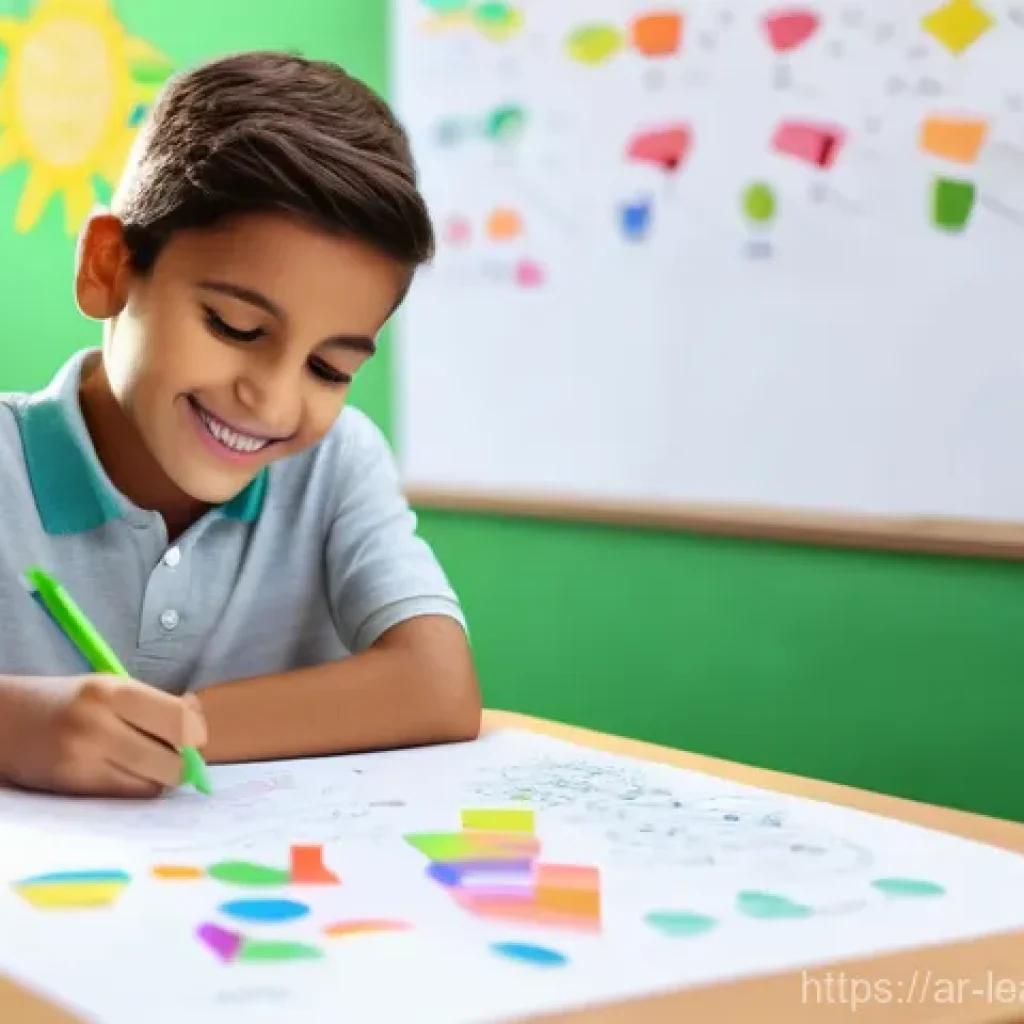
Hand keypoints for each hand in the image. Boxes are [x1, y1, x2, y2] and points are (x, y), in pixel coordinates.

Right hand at [0, 674, 206, 796]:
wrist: (6, 721)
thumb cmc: (69, 702)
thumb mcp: (111, 687)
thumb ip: (155, 703)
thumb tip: (198, 720)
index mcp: (113, 691)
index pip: (180, 720)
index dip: (196, 734)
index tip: (194, 738)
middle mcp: (99, 723)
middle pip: (172, 758)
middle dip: (183, 761)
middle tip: (179, 757)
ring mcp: (84, 758)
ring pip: (153, 782)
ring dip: (163, 778)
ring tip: (152, 765)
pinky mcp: (74, 785)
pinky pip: (128, 794)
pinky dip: (139, 788)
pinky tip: (131, 775)